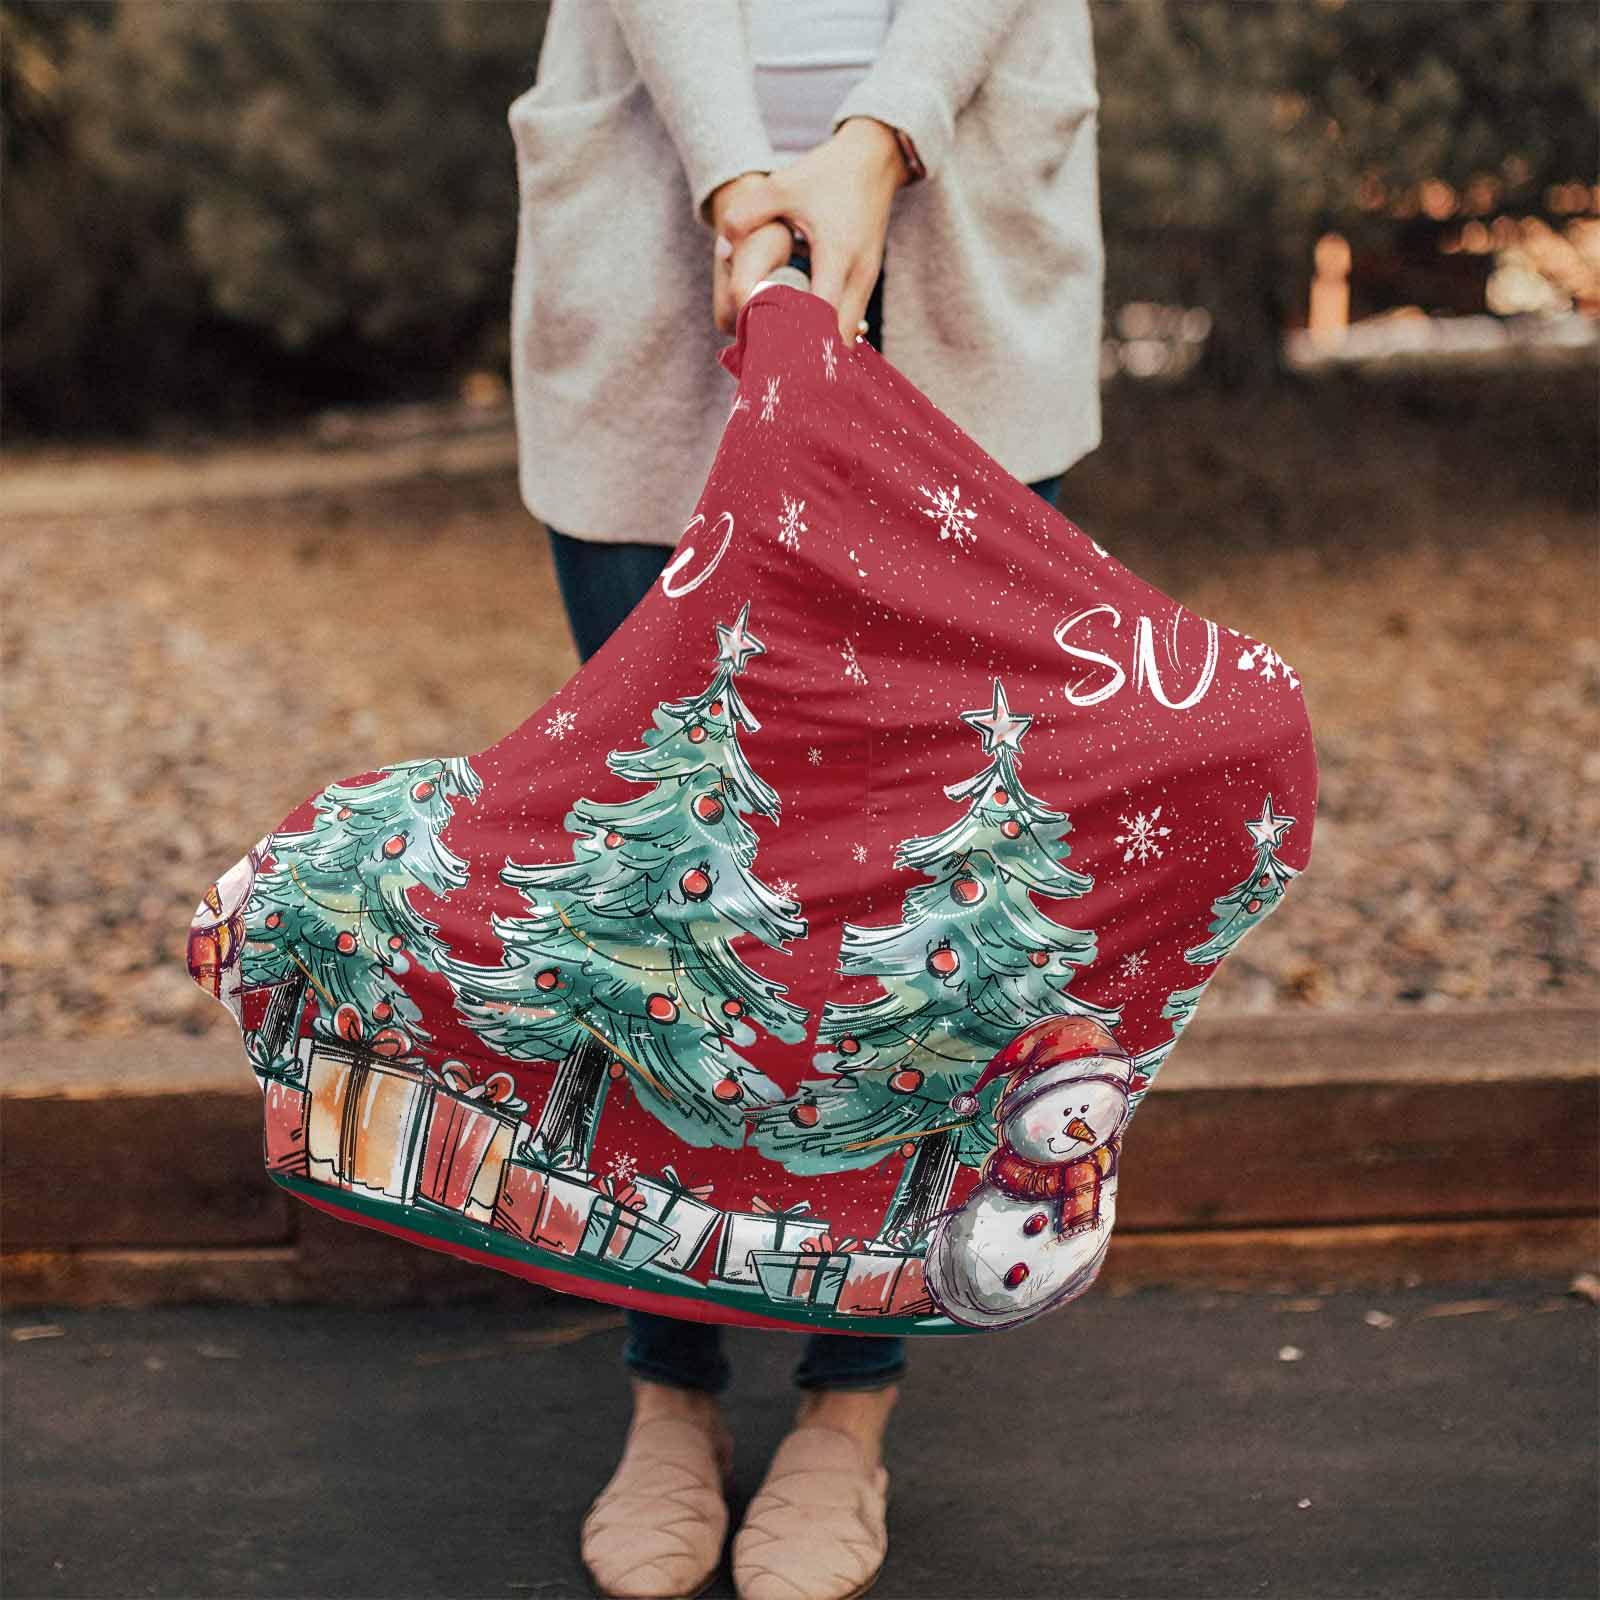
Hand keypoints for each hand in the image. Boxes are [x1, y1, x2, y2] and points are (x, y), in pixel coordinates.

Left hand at [715, 119, 907, 341]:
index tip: (771, 355)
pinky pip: (849, 322)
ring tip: (785, 357)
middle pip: (839, 340)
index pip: (821, 317)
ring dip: (820, 349)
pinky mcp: (866, 282)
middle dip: (809, 357)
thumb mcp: (782, 186)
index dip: (797, 340)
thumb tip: (722, 248)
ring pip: (847, 336)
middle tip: (775, 367)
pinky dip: (829, 335)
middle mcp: (858, 275)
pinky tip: (802, 338)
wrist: (874, 159)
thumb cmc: (827, 173)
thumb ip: (746, 214)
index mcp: (837, 255)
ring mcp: (867, 281)